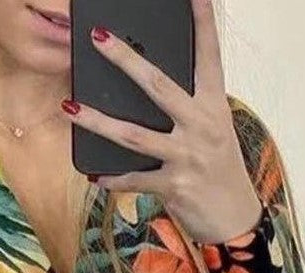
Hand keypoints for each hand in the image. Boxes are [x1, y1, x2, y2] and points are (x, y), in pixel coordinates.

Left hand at [62, 0, 262, 243]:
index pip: (208, 55)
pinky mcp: (175, 185)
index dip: (201, 22)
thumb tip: (142, 94)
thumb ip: (185, 112)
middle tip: (98, 38)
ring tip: (69, 106)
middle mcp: (202, 124)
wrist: (235, 219)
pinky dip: (113, 178)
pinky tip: (95, 176)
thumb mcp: (211, 133)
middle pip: (157, 85)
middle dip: (125, 59)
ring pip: (133, 134)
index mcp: (213, 105)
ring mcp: (188, 155)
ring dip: (96, 121)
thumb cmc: (218, 172)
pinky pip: (135, 179)